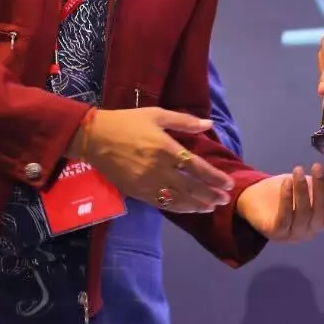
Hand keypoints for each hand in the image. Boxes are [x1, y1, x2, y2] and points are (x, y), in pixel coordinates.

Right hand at [70, 107, 234, 213]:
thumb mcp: (157, 114)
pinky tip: (188, 209)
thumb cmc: (127, 122)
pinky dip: (178, 208)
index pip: (197, 167)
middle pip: (191, 187)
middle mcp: (159, 169)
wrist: (95, 138)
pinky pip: (161, 204)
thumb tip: (208, 124)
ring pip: (178, 200)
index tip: (228, 183)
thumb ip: (184, 121)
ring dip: (197, 205)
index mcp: (166, 148)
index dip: (215, 177)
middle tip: (224, 199)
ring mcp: (147, 183)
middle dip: (210, 195)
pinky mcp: (137, 192)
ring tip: (211, 207)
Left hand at [235, 164, 323, 241]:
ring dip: (301, 191)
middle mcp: (309, 230)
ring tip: (297, 171)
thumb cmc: (287, 194)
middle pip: (321, 212)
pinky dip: (287, 199)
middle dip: (320, 188)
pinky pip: (284, 216)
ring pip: (303, 213)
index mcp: (321, 221)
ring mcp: (292, 233)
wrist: (253, 199)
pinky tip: (287, 183)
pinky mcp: (275, 231)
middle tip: (316, 168)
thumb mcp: (312, 188)